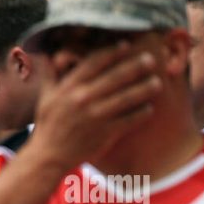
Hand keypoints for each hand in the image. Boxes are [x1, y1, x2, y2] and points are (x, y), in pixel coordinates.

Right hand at [29, 42, 160, 172]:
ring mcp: (95, 116)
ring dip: (145, 88)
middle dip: (136, 65)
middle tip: (151, 59)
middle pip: (116, 76)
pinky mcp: (104, 133)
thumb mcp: (45, 98)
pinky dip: (142, 113)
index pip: (95, 62)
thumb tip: (51, 55)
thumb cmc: (47, 126)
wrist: (48, 158)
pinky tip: (149, 108)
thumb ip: (51, 75)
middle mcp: (83, 99)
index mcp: (69, 87)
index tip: (126, 46)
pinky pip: (129, 119)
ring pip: (127, 97)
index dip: (113, 52)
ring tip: (158, 82)